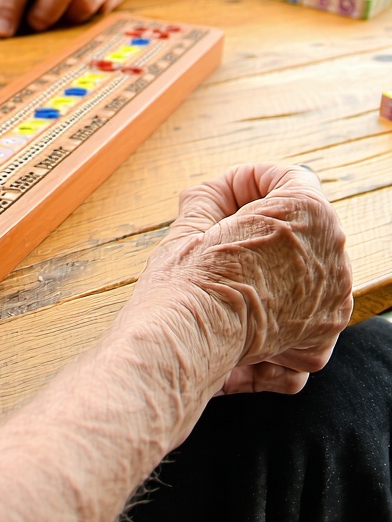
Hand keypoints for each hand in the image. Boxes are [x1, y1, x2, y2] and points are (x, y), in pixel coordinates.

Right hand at [136, 162, 352, 396]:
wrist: (187, 345)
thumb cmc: (188, 282)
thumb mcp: (190, 224)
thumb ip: (209, 198)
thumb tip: (212, 195)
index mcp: (307, 214)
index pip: (288, 177)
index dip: (246, 181)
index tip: (219, 196)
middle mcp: (333, 257)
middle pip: (298, 227)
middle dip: (259, 227)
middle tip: (214, 235)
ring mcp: (331, 305)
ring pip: (303, 273)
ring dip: (269, 270)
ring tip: (224, 278)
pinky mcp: (319, 344)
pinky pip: (302, 321)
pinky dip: (276, 320)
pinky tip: (241, 319)